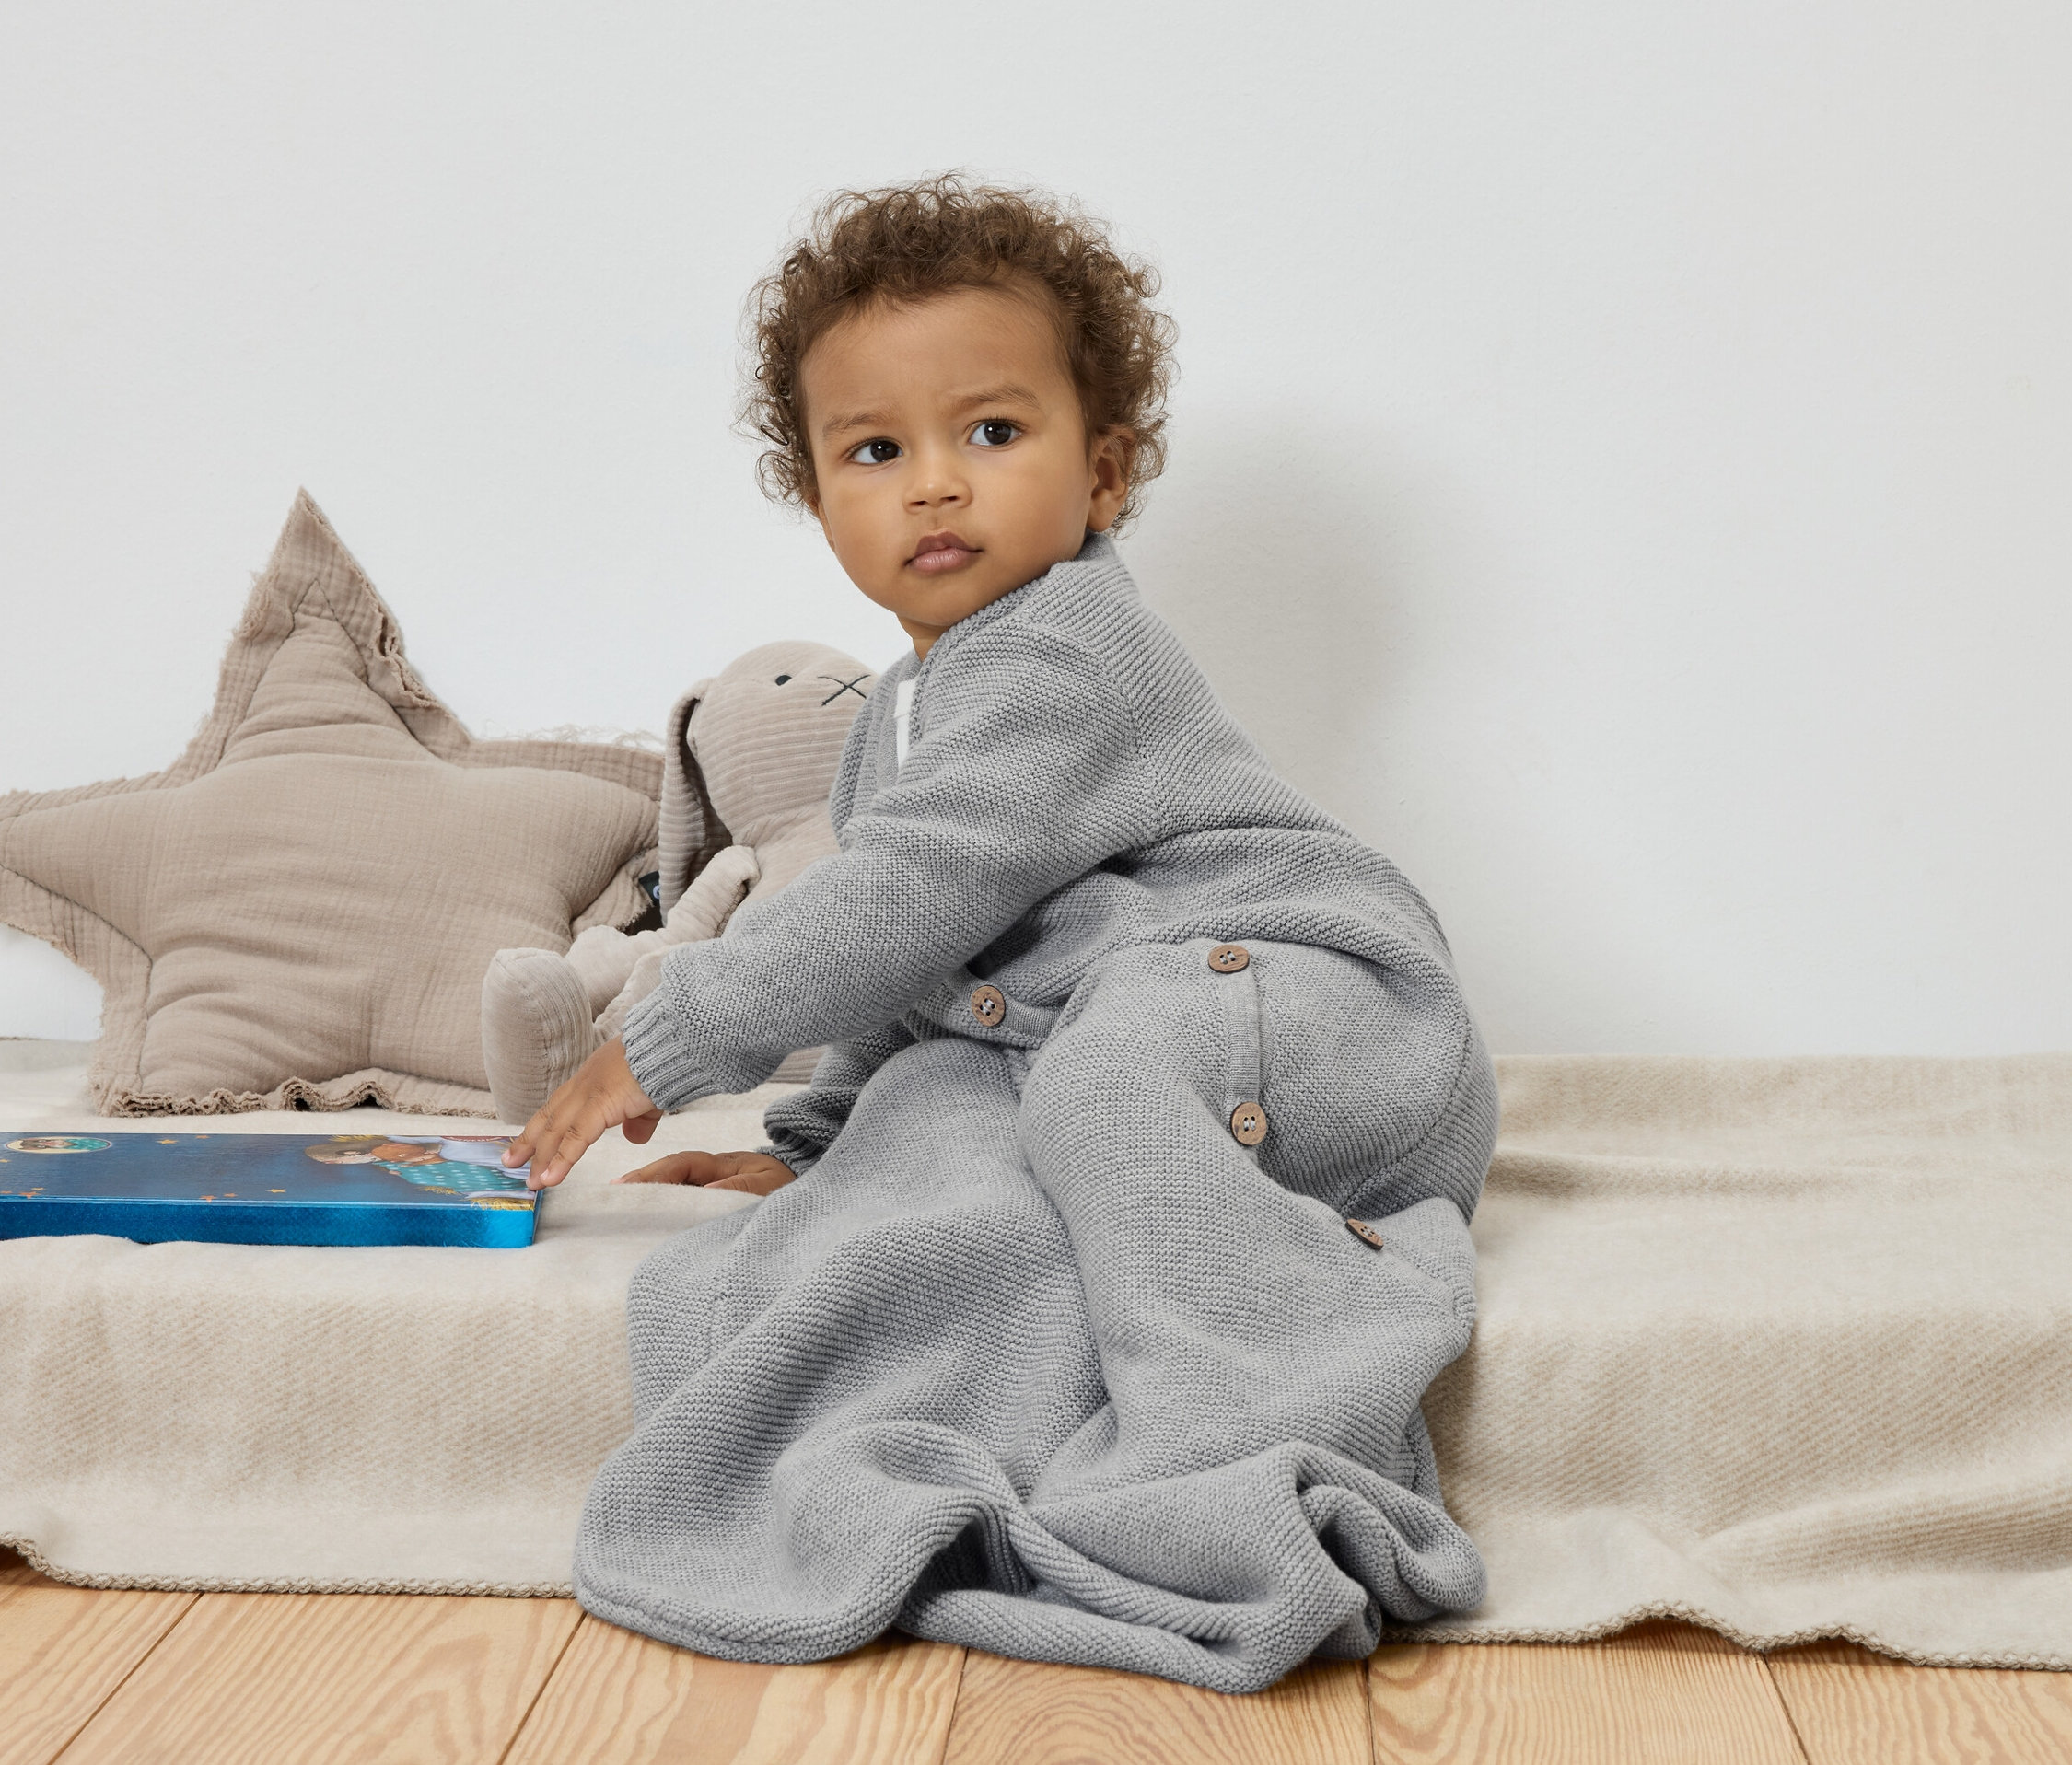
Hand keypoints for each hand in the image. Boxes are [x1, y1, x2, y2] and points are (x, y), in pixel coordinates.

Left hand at [504, 1038, 659, 1188]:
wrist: (670, 1044)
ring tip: (531, 1183)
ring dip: (541, 1157)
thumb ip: (638, 1119)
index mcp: (592, 1078)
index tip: (527, 1144)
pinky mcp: (601, 1104)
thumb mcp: (647, 1097)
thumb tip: (635, 1138)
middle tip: (510, 1164)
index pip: (559, 1105)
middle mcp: (584, 1083)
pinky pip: (575, 1137)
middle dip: (528, 1142)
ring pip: (556, 1130)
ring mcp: (589, 1093)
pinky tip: (550, 1179)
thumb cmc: (663, 1062)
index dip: (542, 1126)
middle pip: (549, 1117)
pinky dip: (561, 1160)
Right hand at [615, 1149, 796, 1195]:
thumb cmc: (788, 1185)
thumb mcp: (770, 1186)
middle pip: (671, 1174)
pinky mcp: (712, 1201)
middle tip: (614, 1193)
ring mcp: (709, 1187)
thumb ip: (741, 1189)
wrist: (807, 1191)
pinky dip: (664, 1209)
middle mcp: (711, 1174)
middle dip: (642, 1181)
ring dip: (649, 1195)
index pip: (684, 1164)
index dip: (657, 1173)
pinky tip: (644, 1219)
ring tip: (619, 1205)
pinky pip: (684, 1204)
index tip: (632, 1185)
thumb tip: (705, 1192)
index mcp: (723, 1165)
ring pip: (674, 1188)